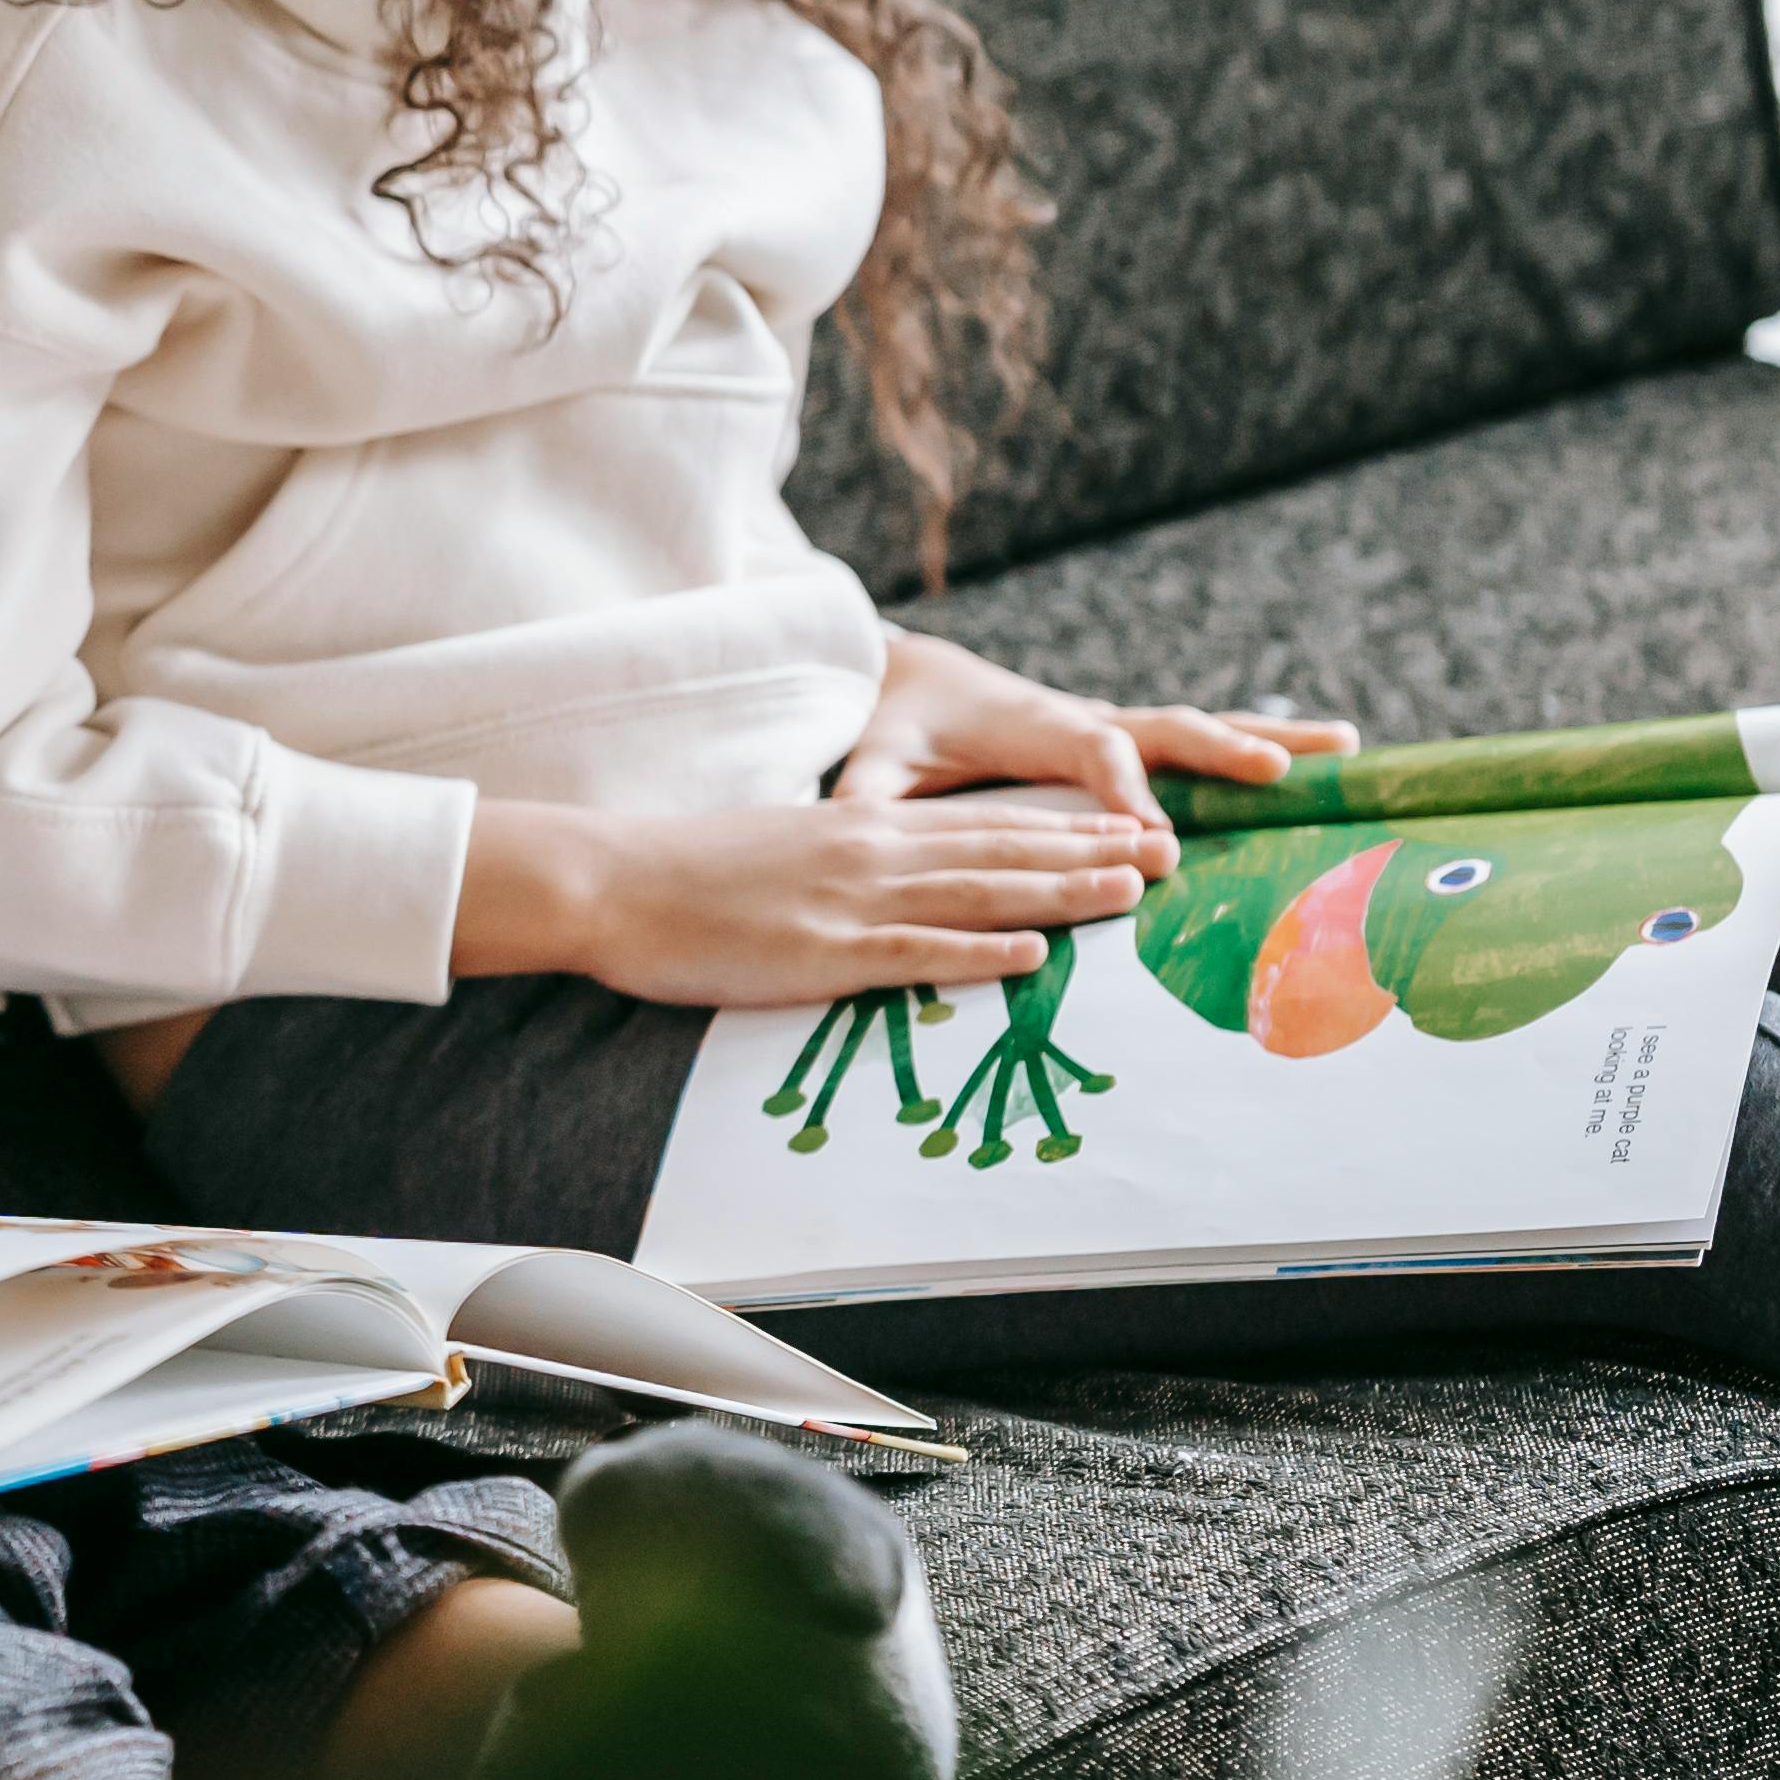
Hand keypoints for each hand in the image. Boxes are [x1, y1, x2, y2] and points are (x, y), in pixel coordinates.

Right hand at [453, 797, 1170, 1011]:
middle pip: (1002, 850)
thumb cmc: (683, 872)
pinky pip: (915, 954)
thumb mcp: (778, 849)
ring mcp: (851, 902)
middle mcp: (872, 853)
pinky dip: (979, 955)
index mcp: (863, 826)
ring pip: (979, 893)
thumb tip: (886, 877)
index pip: (985, 822)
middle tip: (1168, 852)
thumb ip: (841, 860)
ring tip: (1133, 890)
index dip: (1066, 826)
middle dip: (1091, 851)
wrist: (611, 879)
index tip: (1130, 827)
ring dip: (1062, 893)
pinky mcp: (822, 953)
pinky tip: (1032, 957)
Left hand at [838, 634, 1352, 824]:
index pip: (1088, 756)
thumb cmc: (891, 728)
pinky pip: (1198, 740)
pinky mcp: (1125, 739)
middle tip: (1274, 769)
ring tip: (1344, 746)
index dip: (1124, 796)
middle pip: (1159, 729)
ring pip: (1195, 726)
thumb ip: (865, 797)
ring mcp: (1110, 726)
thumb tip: (844, 830)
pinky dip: (1261, 742)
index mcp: (1027, 723)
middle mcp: (1079, 721)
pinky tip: (1328, 753)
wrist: (907, 679)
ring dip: (1266, 736)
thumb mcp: (869, 762)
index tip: (1159, 841)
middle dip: (1216, 748)